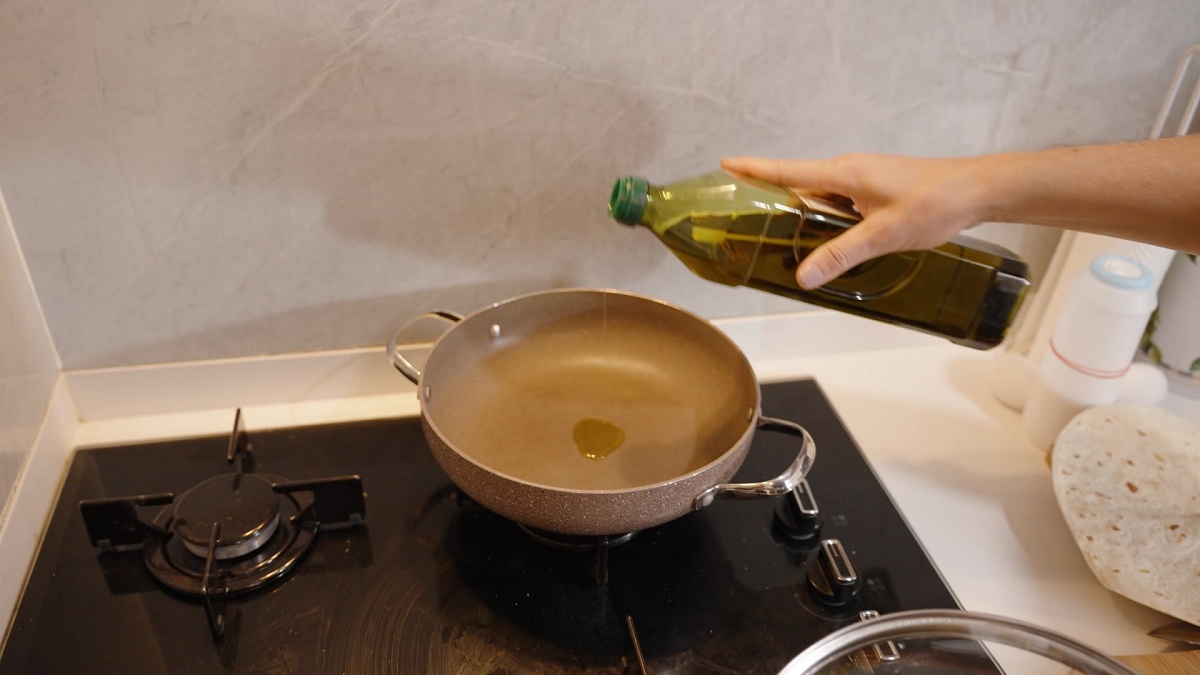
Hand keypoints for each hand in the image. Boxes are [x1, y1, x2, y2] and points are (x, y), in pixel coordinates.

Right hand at [720, 154, 990, 288]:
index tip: (725, 165)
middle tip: (744, 219)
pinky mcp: (875, 188)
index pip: (786, 170)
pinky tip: (827, 239)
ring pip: (820, 196)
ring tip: (781, 238)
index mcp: (843, 173)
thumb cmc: (935, 203)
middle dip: (771, 201)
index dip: (753, 169)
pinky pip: (839, 201)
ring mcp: (862, 178)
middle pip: (798, 185)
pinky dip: (825, 218)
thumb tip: (804, 276)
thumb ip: (841, 255)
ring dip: (801, 214)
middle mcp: (848, 170)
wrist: (977, 190)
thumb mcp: (883, 235)